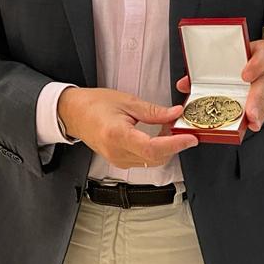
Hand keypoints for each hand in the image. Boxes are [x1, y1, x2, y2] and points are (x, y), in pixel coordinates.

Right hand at [58, 88, 197, 168]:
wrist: (73, 113)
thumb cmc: (94, 104)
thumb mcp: (126, 101)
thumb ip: (153, 111)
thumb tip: (175, 114)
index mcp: (118, 135)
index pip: (153, 148)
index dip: (175, 145)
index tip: (190, 138)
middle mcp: (117, 153)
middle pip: (156, 157)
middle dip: (173, 144)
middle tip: (179, 126)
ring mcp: (117, 160)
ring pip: (152, 161)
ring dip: (165, 148)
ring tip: (167, 128)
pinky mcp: (118, 162)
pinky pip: (144, 161)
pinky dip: (155, 150)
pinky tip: (157, 136)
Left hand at [175, 39, 263, 132]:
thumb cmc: (246, 61)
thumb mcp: (233, 58)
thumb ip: (210, 69)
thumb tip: (184, 84)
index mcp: (261, 51)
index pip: (263, 54)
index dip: (255, 65)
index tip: (245, 76)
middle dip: (257, 99)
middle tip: (250, 113)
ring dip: (259, 112)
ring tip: (252, 123)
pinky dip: (261, 116)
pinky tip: (254, 124)